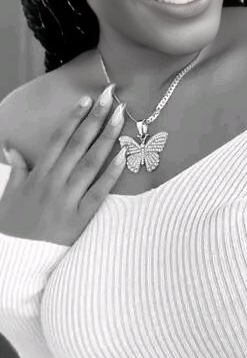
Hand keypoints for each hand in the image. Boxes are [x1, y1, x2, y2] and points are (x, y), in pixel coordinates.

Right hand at [0, 85, 126, 244]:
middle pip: (78, 144)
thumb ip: (16, 169)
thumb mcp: (9, 194)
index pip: (59, 139)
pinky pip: (98, 193)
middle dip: (96, 118)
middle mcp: (53, 183)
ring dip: (107, 138)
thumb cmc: (13, 227)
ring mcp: (67, 200)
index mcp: (38, 174)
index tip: (88, 100)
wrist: (15, 261)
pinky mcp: (79, 219)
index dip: (74, 118)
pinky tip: (124, 156)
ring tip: (121, 117)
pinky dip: (112, 174)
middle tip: (111, 96)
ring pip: (91, 163)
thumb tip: (12, 148)